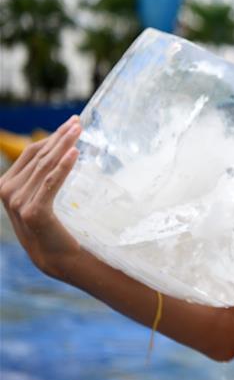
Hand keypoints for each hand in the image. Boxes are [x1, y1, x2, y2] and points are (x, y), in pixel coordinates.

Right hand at [0, 116, 82, 279]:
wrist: (57, 257)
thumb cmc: (54, 225)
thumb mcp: (42, 196)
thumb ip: (43, 176)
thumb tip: (64, 146)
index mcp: (6, 186)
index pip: (31, 153)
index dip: (52, 136)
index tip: (73, 123)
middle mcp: (7, 192)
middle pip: (38, 156)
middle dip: (60, 136)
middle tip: (79, 121)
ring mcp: (18, 202)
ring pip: (45, 166)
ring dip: (64, 145)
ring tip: (80, 131)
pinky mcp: (34, 212)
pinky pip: (51, 183)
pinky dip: (63, 166)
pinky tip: (75, 153)